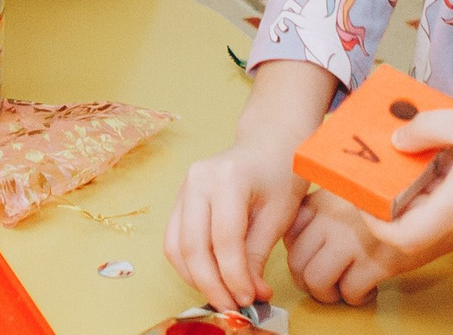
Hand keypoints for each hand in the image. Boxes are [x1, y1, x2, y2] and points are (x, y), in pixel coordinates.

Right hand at [165, 138, 305, 312]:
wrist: (267, 144)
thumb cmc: (279, 174)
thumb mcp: (279, 215)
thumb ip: (258, 255)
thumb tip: (248, 294)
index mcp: (228, 179)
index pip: (224, 240)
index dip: (235, 276)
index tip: (249, 299)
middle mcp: (197, 181)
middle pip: (193, 246)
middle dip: (212, 285)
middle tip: (234, 306)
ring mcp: (183, 188)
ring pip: (176, 247)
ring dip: (196, 279)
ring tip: (223, 296)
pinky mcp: (179, 199)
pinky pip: (174, 240)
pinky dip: (188, 266)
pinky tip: (210, 278)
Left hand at [283, 184, 449, 305]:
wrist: (443, 194)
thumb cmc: (404, 192)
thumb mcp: (360, 189)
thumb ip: (335, 204)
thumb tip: (315, 231)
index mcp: (326, 197)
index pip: (289, 231)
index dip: (298, 251)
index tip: (311, 256)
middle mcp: (333, 218)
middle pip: (296, 261)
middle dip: (308, 280)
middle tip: (325, 283)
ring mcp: (352, 239)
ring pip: (316, 280)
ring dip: (328, 294)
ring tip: (344, 290)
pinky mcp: (377, 261)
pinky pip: (350, 292)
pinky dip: (357, 298)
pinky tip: (369, 290)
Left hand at [371, 103, 452, 257]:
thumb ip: (425, 130)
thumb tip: (398, 140)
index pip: (406, 237)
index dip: (378, 226)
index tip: (364, 203)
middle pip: (422, 226)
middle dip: (397, 202)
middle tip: (381, 173)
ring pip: (442, 214)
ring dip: (422, 192)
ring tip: (410, 155)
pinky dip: (444, 187)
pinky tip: (445, 155)